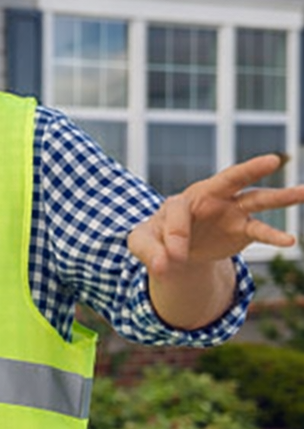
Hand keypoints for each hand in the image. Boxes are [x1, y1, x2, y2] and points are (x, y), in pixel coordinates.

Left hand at [129, 153, 302, 275]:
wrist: (176, 249)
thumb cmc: (155, 239)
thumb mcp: (141, 243)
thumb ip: (148, 251)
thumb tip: (162, 268)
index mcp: (179, 201)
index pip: (177, 212)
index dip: (174, 237)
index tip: (171, 259)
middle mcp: (209, 198)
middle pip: (230, 179)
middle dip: (250, 169)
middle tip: (273, 160)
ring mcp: (230, 211)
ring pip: (256, 199)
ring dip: (280, 197)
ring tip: (303, 192)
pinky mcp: (242, 229)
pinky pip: (261, 230)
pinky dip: (274, 236)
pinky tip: (290, 241)